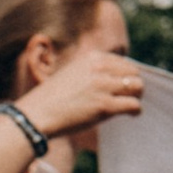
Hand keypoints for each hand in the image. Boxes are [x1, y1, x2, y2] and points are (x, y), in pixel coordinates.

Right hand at [19, 40, 145, 141]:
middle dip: (134, 84)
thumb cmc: (52, 98)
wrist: (36, 115)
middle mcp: (100, 68)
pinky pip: (133, 104)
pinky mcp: (105, 106)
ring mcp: (103, 86)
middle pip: (134, 72)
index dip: (126, 75)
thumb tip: (113, 78)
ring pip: (137, 86)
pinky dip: (136, 110)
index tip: (124, 85)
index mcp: (92, 58)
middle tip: (130, 96)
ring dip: (137, 96)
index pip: (123, 62)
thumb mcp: (72, 73)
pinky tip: (132, 114)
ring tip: (131, 104)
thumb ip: (92, 72)